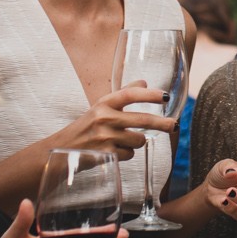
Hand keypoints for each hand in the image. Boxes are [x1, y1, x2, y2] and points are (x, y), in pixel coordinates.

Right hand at [53, 85, 178, 160]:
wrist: (61, 150)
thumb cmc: (86, 127)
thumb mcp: (100, 107)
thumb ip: (122, 95)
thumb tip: (144, 82)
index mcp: (104, 103)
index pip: (130, 94)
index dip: (149, 94)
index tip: (165, 96)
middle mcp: (104, 117)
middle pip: (142, 120)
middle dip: (162, 124)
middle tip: (175, 125)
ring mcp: (105, 137)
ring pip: (139, 140)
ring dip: (136, 143)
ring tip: (121, 141)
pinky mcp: (106, 154)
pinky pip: (130, 154)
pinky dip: (126, 154)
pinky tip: (114, 151)